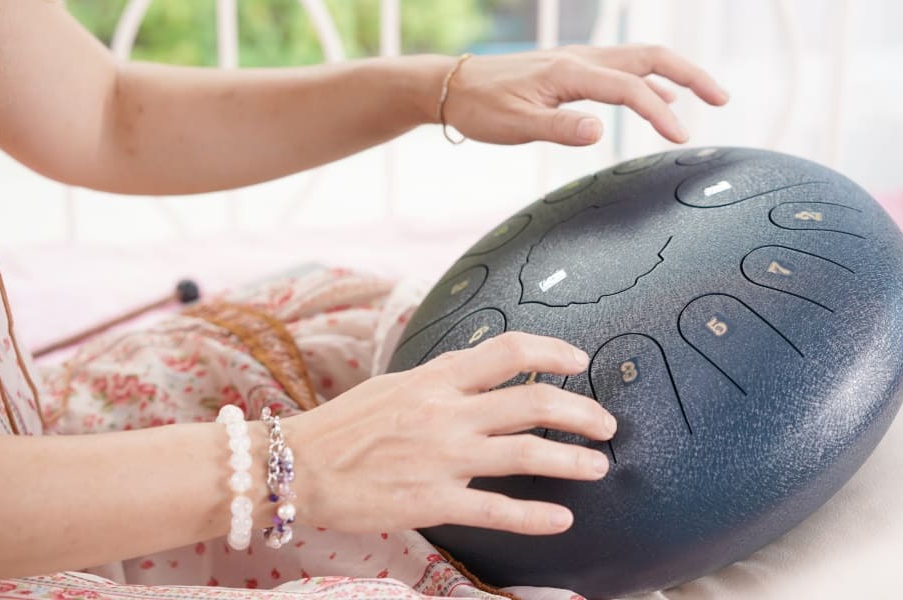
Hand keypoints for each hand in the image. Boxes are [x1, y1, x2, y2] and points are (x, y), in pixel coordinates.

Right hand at [286, 332, 616, 534]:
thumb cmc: (344, 425)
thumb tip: (484, 372)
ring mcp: (442, 457)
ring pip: (525, 453)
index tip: (581, 362)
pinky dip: (535, 515)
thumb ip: (442, 379)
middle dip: (581, 412)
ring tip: (599, 467)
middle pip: (532, 402)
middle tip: (608, 424)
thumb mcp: (396, 385)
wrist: (294, 466)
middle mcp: (446, 412)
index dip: (553, 352)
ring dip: (571, 460)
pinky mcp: (433, 501)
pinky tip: (561, 519)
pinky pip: (496, 509)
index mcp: (436, 378)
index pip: (508, 350)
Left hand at [441, 44, 728, 145]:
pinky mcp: (574, 70)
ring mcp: (580, 62)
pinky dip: (650, 81)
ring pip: (640, 59)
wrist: (455, 86)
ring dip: (675, 74)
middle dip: (691, 74)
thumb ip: (560, 129)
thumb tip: (600, 132)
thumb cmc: (483, 108)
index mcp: (571, 72)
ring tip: (704, 97)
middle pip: (650, 57)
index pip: (631, 88)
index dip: (661, 112)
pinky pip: (623, 69)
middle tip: (722, 98)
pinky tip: (659, 98)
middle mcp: (581, 59)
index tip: (682, 137)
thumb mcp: (516, 126)